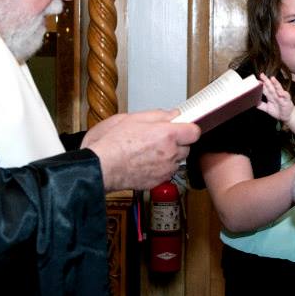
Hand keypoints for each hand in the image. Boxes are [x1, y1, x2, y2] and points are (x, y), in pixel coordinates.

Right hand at [82, 109, 200, 192]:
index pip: (194, 131)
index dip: (187, 128)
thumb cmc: (111, 143)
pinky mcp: (159, 181)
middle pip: (186, 147)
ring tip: (148, 151)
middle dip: (176, 142)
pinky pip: (167, 172)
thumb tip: (171, 114)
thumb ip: (157, 115)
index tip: (181, 127)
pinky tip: (145, 162)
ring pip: (176, 161)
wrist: (100, 167)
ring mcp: (165, 169)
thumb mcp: (131, 117)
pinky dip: (160, 168)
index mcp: (166, 134)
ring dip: (168, 156)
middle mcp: (170, 153)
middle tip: (158, 138)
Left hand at [257, 74, 292, 121]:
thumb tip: (253, 102)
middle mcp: (276, 95)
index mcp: (271, 96)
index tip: (256, 80)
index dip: (261, 85)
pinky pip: (286, 97)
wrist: (288, 116)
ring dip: (275, 84)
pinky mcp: (287, 101)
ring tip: (272, 78)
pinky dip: (284, 94)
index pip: (265, 89)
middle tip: (262, 75)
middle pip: (270, 86)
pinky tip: (281, 92)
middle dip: (266, 81)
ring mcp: (282, 97)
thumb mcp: (267, 108)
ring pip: (278, 89)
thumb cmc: (278, 111)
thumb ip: (261, 105)